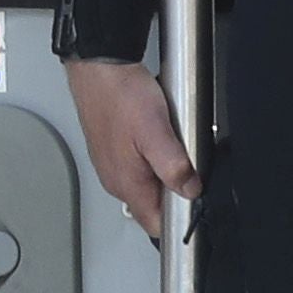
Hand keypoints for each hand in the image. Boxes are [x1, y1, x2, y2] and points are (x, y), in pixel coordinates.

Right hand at [64, 57, 196, 246]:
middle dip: (175, 189)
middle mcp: (116, 179)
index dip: (179, 219)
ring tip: (168, 141)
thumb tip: (190, 191)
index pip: (155, 225)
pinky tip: (157, 133)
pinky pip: (141, 163)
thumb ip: (174, 167)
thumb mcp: (157, 132)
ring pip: (149, 182)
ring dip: (165, 169)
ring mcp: (113, 164)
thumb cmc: (119, 95)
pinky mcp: (113, 149)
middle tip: (184, 159)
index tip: (194, 201)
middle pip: (155, 203)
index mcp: (126, 183)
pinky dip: (153, 153)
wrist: (98, 67)